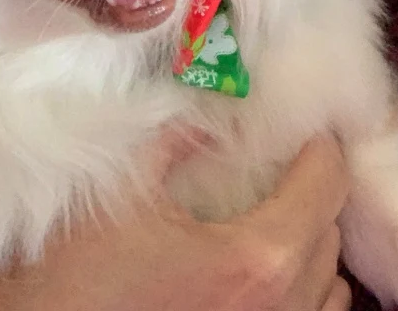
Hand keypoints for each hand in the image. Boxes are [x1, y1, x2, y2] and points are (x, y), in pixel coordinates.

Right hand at [0, 134, 350, 310]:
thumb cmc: (69, 277)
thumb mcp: (122, 188)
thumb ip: (177, 136)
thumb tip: (209, 105)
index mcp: (255, 262)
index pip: (326, 189)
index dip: (323, 149)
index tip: (310, 127)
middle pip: (329, 241)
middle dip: (315, 197)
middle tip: (288, 166)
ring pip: (324, 293)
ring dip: (312, 253)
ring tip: (280, 219)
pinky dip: (298, 294)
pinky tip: (261, 272)